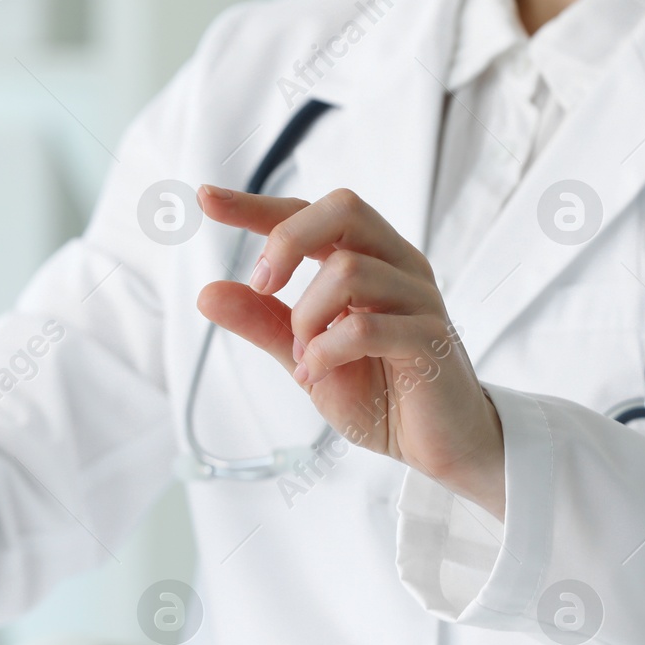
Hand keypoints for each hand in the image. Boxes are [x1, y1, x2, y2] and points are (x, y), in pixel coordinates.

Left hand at [194, 186, 504, 518]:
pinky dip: (325, 351)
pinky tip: (316, 373)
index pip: (309, 213)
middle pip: (342, 209)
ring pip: (347, 270)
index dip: (257, 205)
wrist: (439, 446)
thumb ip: (262, 322)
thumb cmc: (381, 394)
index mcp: (366, 260)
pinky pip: (365, 326)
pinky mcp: (430, 338)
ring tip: (306, 357)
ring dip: (306, 317)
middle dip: (286, 241)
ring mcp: (417, 298)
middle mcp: (396, 266)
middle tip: (263, 287)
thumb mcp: (304, 355)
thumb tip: (206, 293)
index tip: (206, 198)